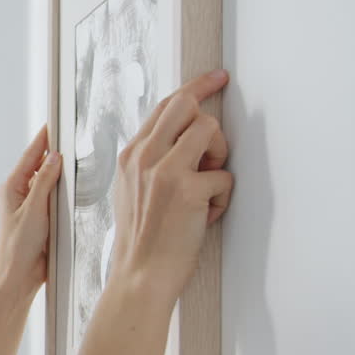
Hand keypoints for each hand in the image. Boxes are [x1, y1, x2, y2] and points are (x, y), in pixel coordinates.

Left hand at [0, 124, 60, 297]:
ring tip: (75, 152)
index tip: (54, 120)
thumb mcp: (34, 211)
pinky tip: (74, 182)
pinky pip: (53, 194)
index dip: (44, 137)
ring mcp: (30, 203)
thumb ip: (45, 182)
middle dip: (54, 149)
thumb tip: (54, 157)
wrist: (20, 276)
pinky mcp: (41, 215)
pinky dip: (63, 187)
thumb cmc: (19, 247)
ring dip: (60, 169)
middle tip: (70, 131)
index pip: (31, 154)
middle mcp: (20, 192)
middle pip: (40, 163)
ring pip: (48, 178)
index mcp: (12, 187)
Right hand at [109, 69, 232, 300]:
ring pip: (209, 129)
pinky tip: (206, 216)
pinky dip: (222, 198)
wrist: (139, 276)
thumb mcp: (132, 192)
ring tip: (206, 185)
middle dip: (210, 108)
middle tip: (222, 118)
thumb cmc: (142, 240)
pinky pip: (224, 175)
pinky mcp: (187, 189)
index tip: (215, 78)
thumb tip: (183, 139)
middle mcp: (143, 157)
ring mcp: (164, 171)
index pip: (164, 107)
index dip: (195, 88)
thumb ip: (150, 162)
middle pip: (185, 104)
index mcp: (130, 156)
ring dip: (218, 155)